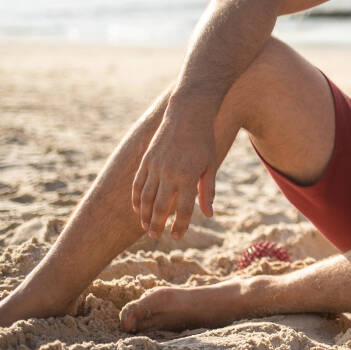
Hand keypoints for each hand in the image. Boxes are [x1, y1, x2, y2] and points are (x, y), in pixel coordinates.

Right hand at [130, 106, 217, 238]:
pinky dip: (136, 199)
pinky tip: (138, 210)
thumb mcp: (211, 166)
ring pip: (145, 198)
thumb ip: (207, 191)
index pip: (183, 209)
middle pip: (160, 207)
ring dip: (144, 215)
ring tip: (146, 228)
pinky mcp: (146, 161)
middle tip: (156, 237)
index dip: (179, 225)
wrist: (187, 115)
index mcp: (188, 177)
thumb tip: (208, 214)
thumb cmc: (204, 142)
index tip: (177, 237)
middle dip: (157, 225)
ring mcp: (155, 167)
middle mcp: (169, 174)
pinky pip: (137, 184)